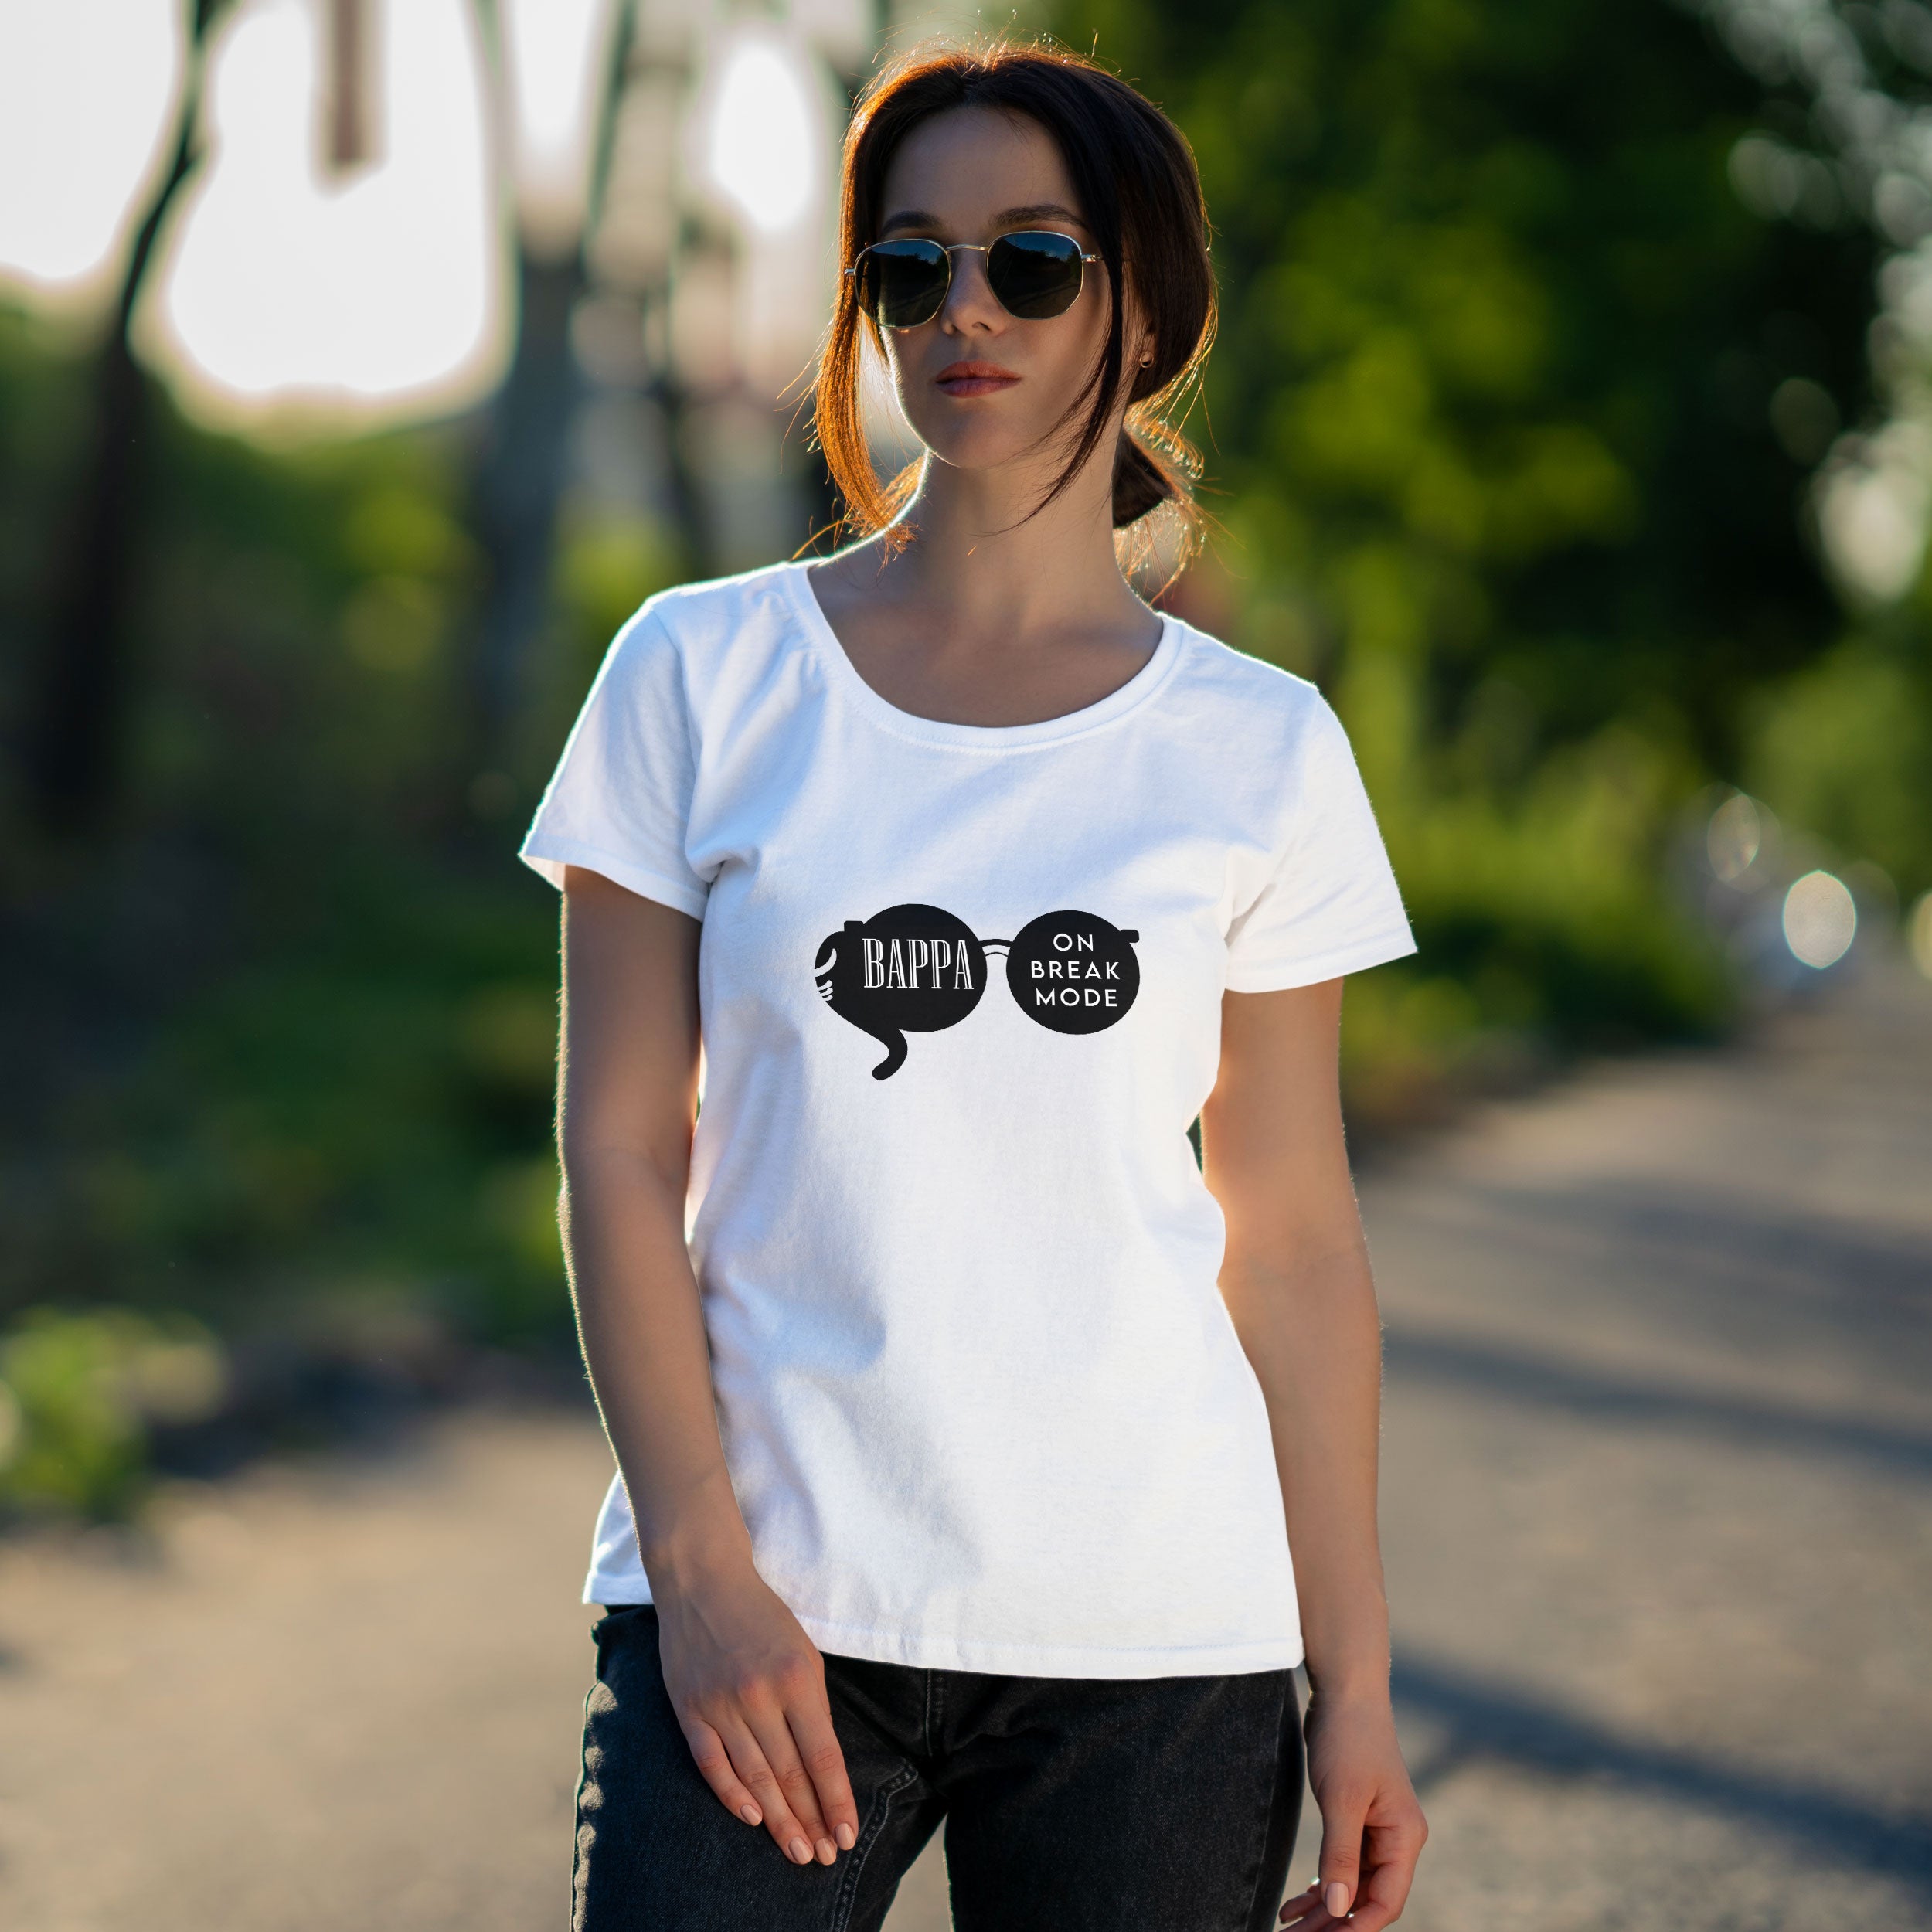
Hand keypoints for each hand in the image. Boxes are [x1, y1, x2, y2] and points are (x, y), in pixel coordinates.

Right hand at [651, 1562, 859, 1868]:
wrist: (703, 1582)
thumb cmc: (763, 1617)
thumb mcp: (803, 1651)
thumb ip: (811, 1703)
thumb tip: (820, 1762)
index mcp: (796, 1678)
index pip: (822, 1755)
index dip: (836, 1799)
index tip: (847, 1833)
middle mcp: (759, 1696)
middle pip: (790, 1774)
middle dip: (810, 1820)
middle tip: (824, 1857)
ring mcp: (721, 1705)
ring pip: (755, 1778)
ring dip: (778, 1821)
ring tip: (797, 1851)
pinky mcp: (690, 1710)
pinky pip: (712, 1764)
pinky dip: (732, 1795)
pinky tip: (752, 1818)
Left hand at [1278, 1687, 1426, 1929]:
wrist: (1345, 1691)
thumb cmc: (1348, 1739)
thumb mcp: (1342, 1800)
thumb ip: (1341, 1855)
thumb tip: (1338, 1909)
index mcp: (1404, 1838)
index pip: (1385, 1901)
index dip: (1355, 1928)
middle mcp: (1396, 1840)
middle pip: (1366, 1899)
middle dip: (1332, 1924)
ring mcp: (1376, 1831)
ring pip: (1351, 1886)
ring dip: (1322, 1909)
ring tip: (1286, 1927)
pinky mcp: (1356, 1819)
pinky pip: (1341, 1865)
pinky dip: (1320, 1884)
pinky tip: (1294, 1902)